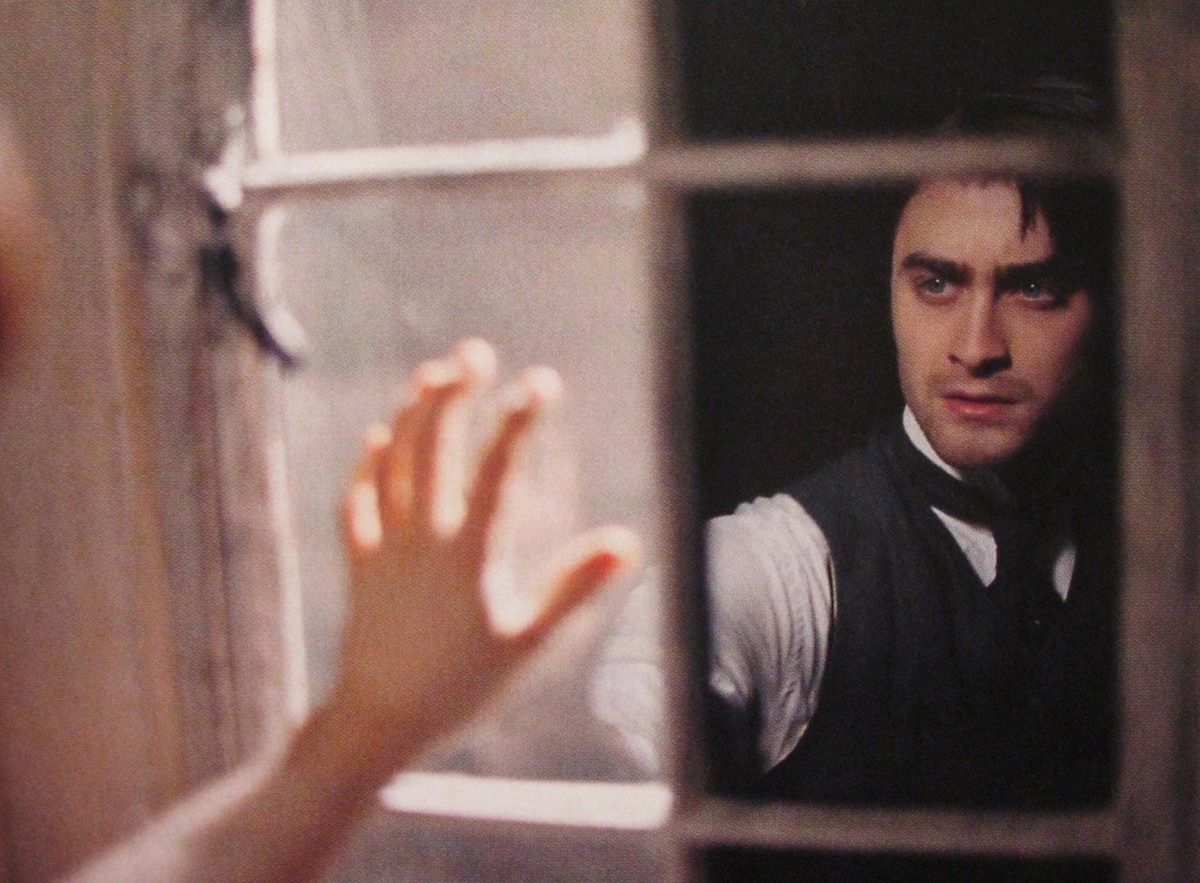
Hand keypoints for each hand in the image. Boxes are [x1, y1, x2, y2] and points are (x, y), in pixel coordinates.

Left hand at [331, 339, 638, 750]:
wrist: (379, 723)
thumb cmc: (460, 689)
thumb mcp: (527, 643)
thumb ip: (574, 588)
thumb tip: (625, 540)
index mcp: (469, 554)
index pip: (497, 470)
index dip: (519, 421)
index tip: (540, 381)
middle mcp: (423, 539)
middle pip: (432, 448)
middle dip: (454, 393)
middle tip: (475, 351)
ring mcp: (386, 548)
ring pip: (392, 464)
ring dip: (410, 415)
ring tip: (431, 375)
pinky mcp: (360, 566)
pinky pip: (356, 504)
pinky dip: (365, 467)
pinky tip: (375, 438)